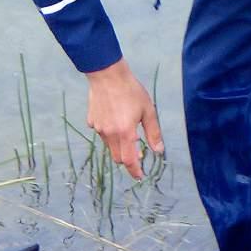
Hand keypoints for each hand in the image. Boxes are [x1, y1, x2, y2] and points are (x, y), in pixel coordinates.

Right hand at [85, 58, 163, 178]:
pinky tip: (114, 119)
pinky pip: (102, 134)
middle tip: (138, 152)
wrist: (107, 74)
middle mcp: (110, 134)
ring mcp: (99, 128)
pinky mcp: (92, 121)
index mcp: (125, 133)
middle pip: (118, 157)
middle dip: (128, 159)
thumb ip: (153, 133)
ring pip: (109, 146)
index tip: (140, 176)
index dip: (135, 171)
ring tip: (127, 130)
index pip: (129, 160)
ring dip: (119, 146)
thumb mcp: (148, 110)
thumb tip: (158, 150)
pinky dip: (109, 133)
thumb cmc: (131, 90)